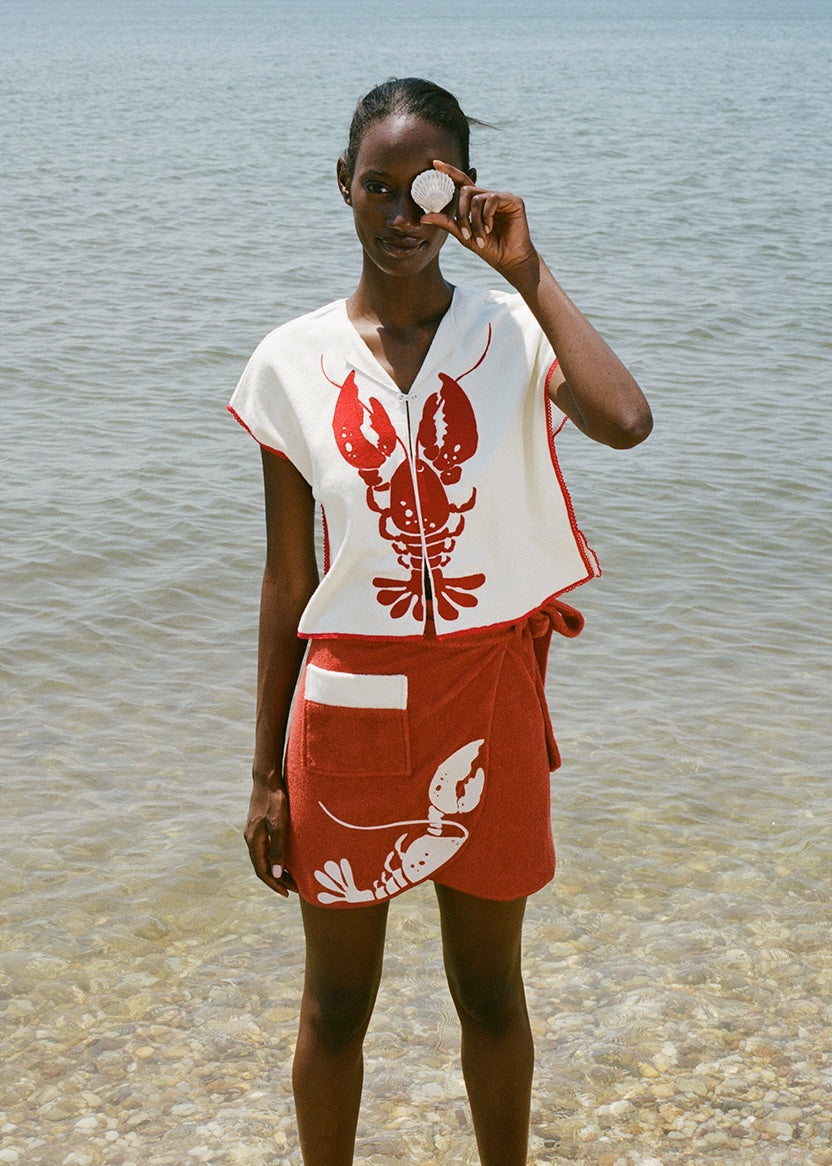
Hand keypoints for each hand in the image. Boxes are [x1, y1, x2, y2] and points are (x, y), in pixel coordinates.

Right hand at [244, 779, 294, 896]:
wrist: (266, 780)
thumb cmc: (274, 800)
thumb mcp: (279, 824)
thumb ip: (278, 848)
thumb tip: (277, 873)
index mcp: (254, 841)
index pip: (262, 871)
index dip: (275, 884)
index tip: (288, 894)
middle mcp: (251, 840)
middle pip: (263, 867)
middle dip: (279, 880)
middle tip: (296, 889)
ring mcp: (254, 834)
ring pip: (265, 859)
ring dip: (278, 870)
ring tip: (294, 879)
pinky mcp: (259, 828)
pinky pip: (266, 850)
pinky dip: (277, 859)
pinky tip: (288, 860)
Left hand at [422, 159, 538, 278]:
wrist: (509, 260)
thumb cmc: (489, 248)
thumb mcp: (464, 235)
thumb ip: (447, 223)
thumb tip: (423, 217)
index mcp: (477, 202)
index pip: (461, 182)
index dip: (449, 171)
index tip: (434, 163)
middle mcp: (489, 196)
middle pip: (466, 190)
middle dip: (462, 212)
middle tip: (465, 233)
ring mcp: (501, 197)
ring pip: (477, 198)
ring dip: (475, 221)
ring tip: (480, 237)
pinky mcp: (513, 200)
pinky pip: (492, 199)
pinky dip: (487, 216)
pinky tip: (490, 229)